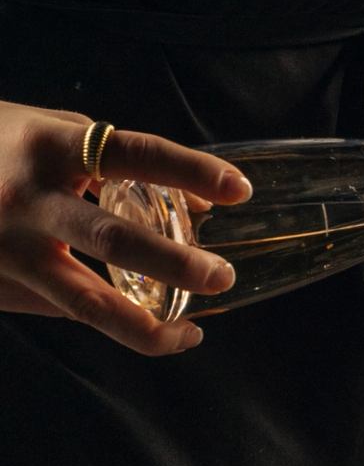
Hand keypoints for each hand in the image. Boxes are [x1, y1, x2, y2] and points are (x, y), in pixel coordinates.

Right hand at [0, 104, 249, 355]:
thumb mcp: (48, 132)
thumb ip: (113, 162)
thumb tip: (193, 205)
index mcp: (49, 147)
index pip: (133, 154)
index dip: (190, 170)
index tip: (239, 189)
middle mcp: (28, 200)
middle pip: (112, 240)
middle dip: (175, 264)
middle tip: (222, 276)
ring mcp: (8, 249)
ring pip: (85, 303)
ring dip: (146, 325)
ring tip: (189, 332)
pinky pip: (63, 311)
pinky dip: (112, 324)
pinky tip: (151, 327)